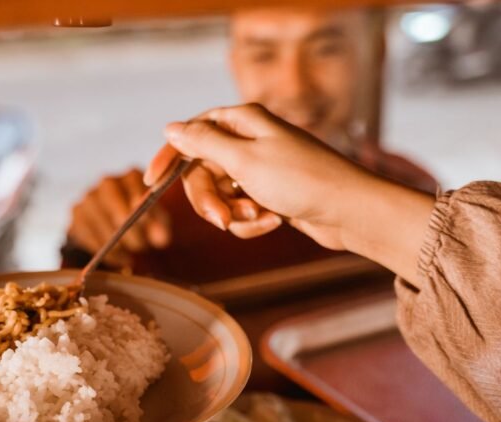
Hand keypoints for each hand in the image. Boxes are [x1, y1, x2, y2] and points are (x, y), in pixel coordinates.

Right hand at [68, 168, 170, 264]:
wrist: (116, 225)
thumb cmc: (143, 220)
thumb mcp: (157, 222)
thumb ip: (160, 228)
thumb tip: (161, 239)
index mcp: (132, 177)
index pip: (133, 182)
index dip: (138, 199)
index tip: (144, 219)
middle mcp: (108, 182)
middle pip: (112, 198)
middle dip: (126, 225)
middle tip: (140, 246)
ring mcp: (89, 196)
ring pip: (98, 218)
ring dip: (114, 241)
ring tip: (130, 256)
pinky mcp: (77, 213)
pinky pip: (87, 232)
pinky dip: (102, 249)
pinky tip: (117, 258)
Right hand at [144, 104, 366, 249]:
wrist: (349, 212)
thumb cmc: (302, 180)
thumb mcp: (245, 160)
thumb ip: (203, 144)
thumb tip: (171, 128)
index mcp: (242, 121)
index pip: (191, 133)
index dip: (170, 156)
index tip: (150, 182)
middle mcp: (249, 140)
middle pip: (203, 172)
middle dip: (209, 200)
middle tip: (221, 220)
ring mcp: (260, 169)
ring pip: (222, 196)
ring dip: (235, 214)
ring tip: (261, 217)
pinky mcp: (270, 195)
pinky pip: (242, 212)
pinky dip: (253, 222)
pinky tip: (275, 222)